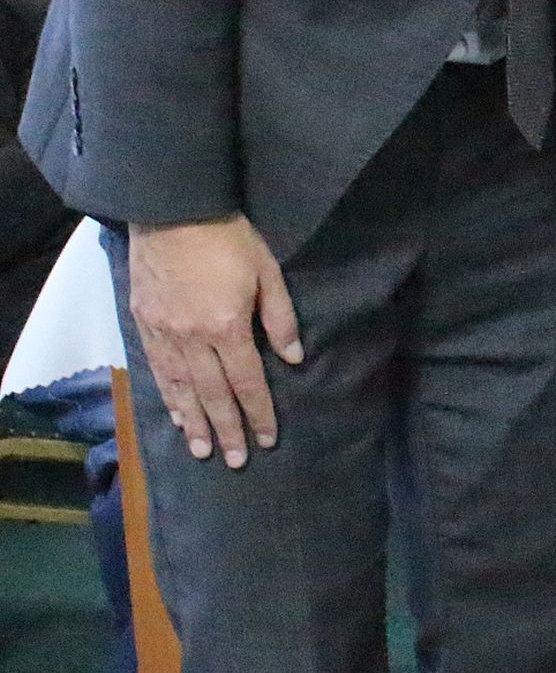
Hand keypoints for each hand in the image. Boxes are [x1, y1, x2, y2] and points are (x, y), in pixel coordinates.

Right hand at [128, 213, 302, 468]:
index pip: (248, 381)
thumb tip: (294, 358)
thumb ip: (280, 318)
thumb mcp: (267, 271)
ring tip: (205, 451)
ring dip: (196, 424)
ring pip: (182, 390)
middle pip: (214, 395)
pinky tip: (178, 416)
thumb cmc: (228, 237)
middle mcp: (193, 339)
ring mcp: (164, 335)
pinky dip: (170, 399)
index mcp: (228, 326)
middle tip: (235, 462)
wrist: (172, 210)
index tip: (267, 440)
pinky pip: (158, 373)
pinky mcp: (144, 325)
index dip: (259, 413)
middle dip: (228, 429)